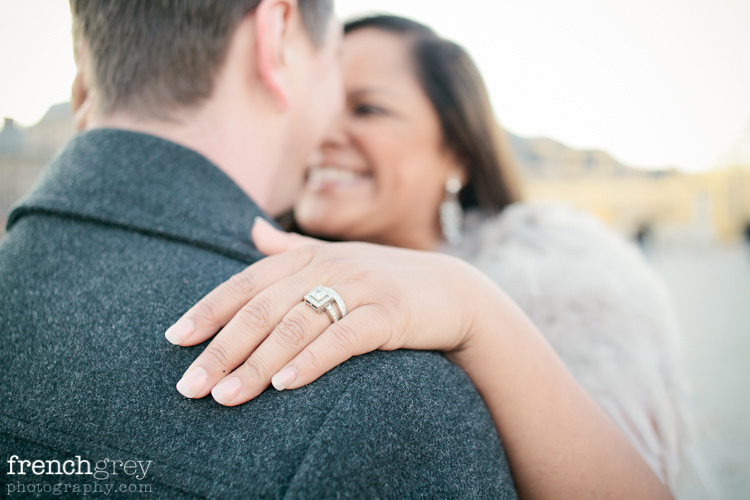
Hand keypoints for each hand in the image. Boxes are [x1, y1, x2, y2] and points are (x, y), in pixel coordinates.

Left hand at [166, 218, 492, 405]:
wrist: (452, 290)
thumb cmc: (384, 278)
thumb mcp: (336, 258)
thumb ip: (289, 250)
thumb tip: (249, 229)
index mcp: (308, 256)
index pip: (246, 282)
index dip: (208, 309)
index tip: (175, 339)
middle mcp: (328, 267)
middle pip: (262, 309)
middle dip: (222, 349)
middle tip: (189, 387)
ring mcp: (359, 288)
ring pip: (295, 326)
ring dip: (256, 363)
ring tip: (225, 396)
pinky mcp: (388, 313)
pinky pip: (343, 338)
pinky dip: (311, 361)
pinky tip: (285, 385)